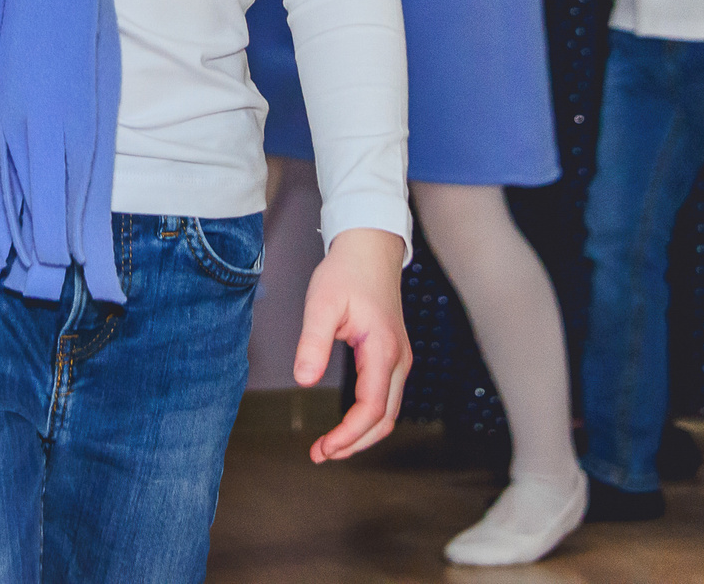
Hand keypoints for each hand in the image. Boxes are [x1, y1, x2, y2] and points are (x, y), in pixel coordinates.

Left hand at [295, 228, 409, 462]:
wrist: (370, 248)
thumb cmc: (346, 272)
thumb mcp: (321, 303)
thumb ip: (313, 342)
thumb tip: (304, 380)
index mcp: (382, 349)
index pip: (372, 408)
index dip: (349, 435)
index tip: (323, 448)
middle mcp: (398, 359)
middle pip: (385, 419)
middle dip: (354, 444)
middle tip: (320, 454)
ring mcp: (399, 359)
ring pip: (389, 412)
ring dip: (361, 435)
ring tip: (329, 446)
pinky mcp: (393, 356)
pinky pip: (386, 398)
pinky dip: (368, 419)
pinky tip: (345, 424)